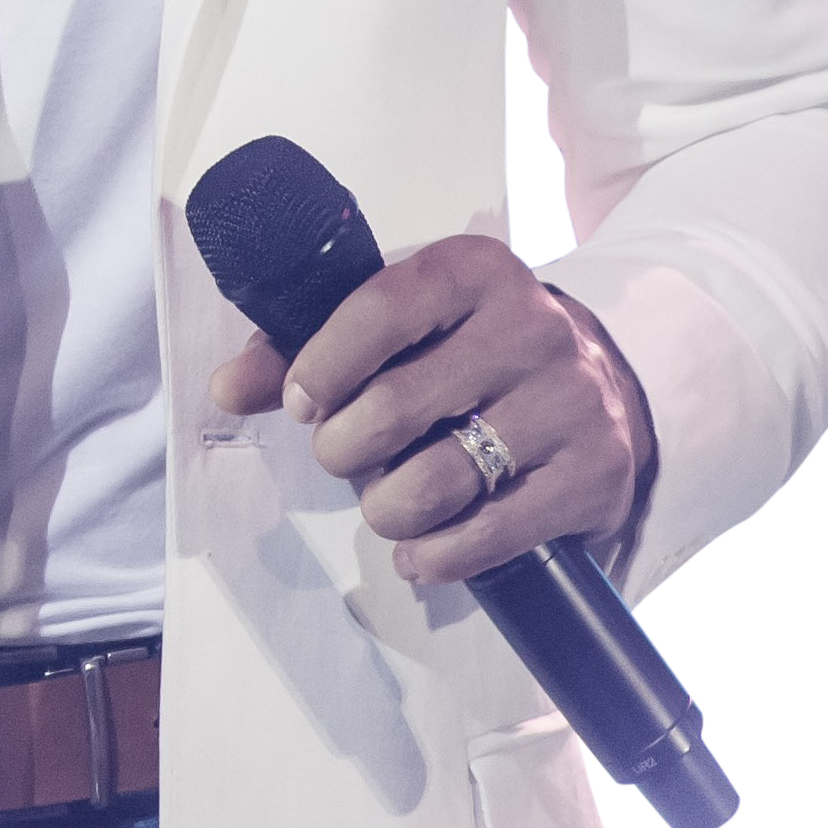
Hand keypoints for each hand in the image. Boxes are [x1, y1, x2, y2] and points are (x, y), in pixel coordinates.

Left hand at [208, 235, 655, 585]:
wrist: (600, 391)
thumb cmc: (467, 356)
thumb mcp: (398, 330)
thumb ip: (304, 351)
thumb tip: (227, 387)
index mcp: (475, 271)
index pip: (382, 307)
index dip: (323, 365)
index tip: (301, 402)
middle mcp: (534, 326)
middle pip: (396, 407)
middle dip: (344, 450)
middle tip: (345, 455)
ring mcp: (572, 402)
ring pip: (436, 482)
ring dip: (385, 511)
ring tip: (386, 504)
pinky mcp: (596, 474)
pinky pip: (486, 536)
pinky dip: (434, 556)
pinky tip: (422, 549)